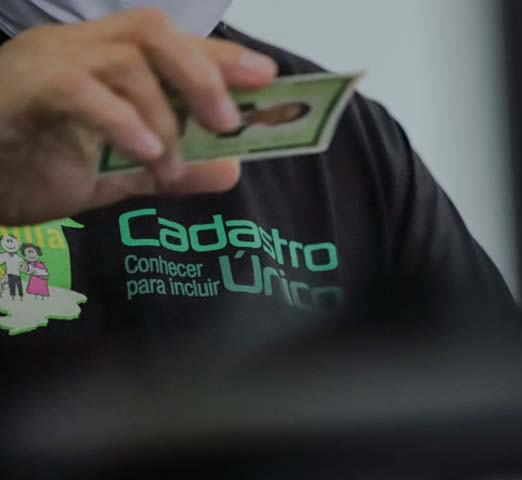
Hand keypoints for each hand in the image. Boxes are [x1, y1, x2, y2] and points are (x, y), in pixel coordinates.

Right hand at [0, 8, 277, 224]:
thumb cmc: (27, 168)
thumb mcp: (114, 176)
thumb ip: (170, 170)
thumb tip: (231, 170)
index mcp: (105, 61)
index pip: (172, 46)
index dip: (221, 57)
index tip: (267, 77)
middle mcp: (79, 48)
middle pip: (153, 32)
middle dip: (202, 72)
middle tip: (229, 122)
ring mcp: (48, 60)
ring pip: (124, 56)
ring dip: (164, 112)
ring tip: (173, 162)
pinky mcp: (22, 86)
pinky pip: (79, 89)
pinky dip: (121, 120)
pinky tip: (146, 154)